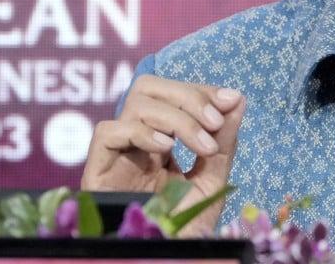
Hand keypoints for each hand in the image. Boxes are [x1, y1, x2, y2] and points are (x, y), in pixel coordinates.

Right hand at [81, 75, 245, 233]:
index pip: (172, 94)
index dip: (200, 90)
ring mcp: (116, 156)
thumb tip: (237, 99)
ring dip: (176, 118)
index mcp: (159, 143)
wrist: (165, 259)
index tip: (230, 99)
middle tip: (215, 121)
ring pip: (135, 104)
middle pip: (149, 87)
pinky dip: (140, 131)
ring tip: (202, 146)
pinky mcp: (96, 172)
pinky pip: (107, 132)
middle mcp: (135, 144)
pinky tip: (167, 149)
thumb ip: (224, 142)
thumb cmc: (184, 231)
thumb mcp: (212, 182)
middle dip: (188, 96)